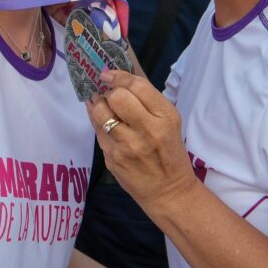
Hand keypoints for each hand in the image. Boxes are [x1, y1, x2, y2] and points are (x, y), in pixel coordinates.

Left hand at [86, 70, 195, 214]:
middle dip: (110, 92)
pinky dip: (98, 122)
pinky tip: (103, 120)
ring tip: (103, 104)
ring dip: (99, 104)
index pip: (137, 86)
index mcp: (166, 117)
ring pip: (100, 112)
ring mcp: (127, 146)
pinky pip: (97, 131)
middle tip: (111, 94)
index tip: (110, 75)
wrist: (168, 192)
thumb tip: (118, 77)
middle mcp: (147, 130)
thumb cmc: (169, 153)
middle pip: (116, 97)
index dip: (119, 76)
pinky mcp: (112, 158)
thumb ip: (147, 101)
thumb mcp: (170, 123)